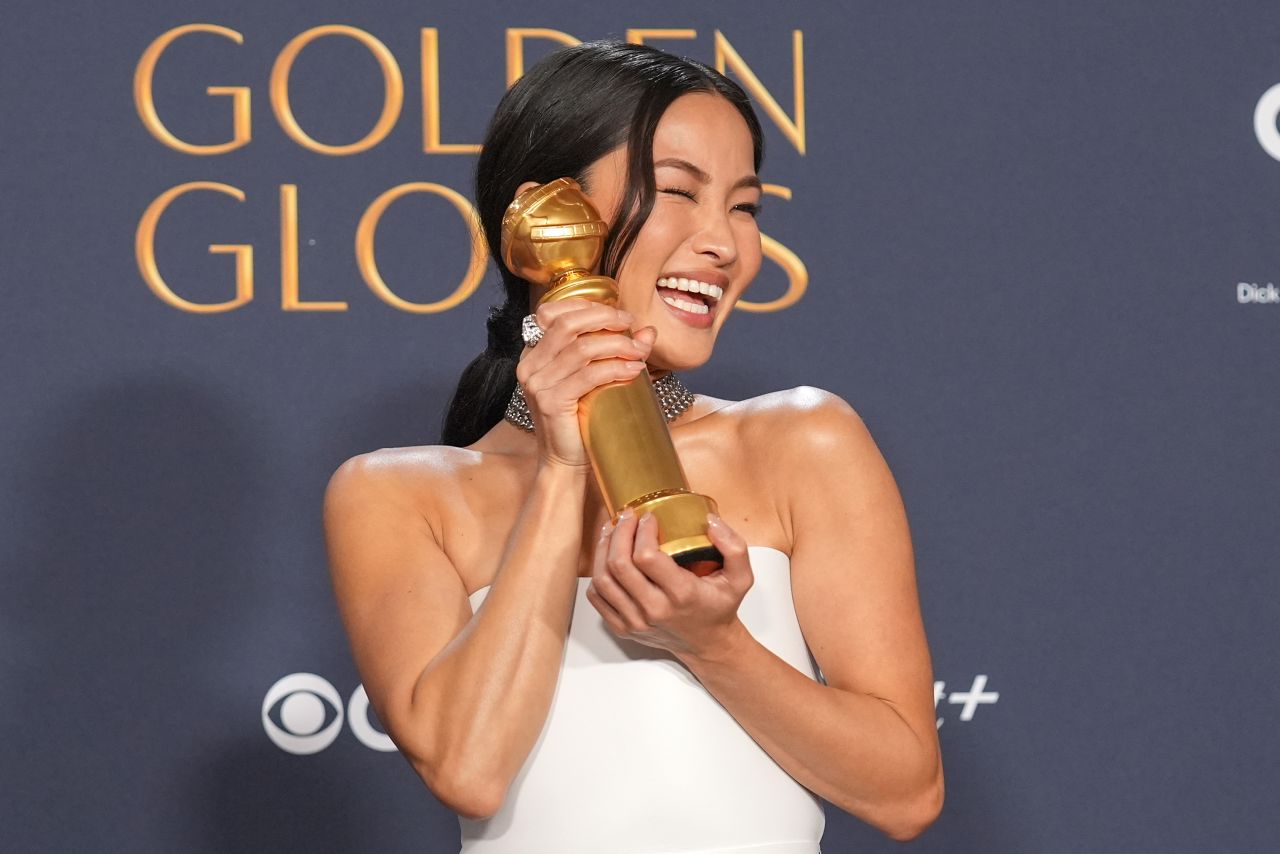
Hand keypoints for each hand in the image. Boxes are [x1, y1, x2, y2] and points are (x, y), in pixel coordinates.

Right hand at [514, 298, 656, 469]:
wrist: (565, 462)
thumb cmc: (580, 420)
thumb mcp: (596, 379)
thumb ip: (617, 351)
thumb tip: (648, 331)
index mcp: (534, 354)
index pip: (556, 314)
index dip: (591, 307)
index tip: (622, 316)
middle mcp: (530, 365)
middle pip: (568, 324)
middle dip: (606, 320)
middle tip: (632, 326)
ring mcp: (538, 384)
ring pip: (582, 348)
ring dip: (618, 346)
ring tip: (640, 353)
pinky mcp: (551, 402)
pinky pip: (588, 375)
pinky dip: (615, 368)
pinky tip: (633, 370)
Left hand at [585, 510, 753, 659]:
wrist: (708, 644)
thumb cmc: (720, 608)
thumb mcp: (741, 578)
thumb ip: (734, 547)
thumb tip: (710, 521)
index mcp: (681, 594)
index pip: (646, 557)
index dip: (641, 531)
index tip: (648, 517)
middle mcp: (654, 610)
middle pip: (619, 565)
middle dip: (618, 533)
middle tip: (626, 517)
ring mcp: (635, 622)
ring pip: (602, 579)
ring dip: (603, 549)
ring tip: (612, 531)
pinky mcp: (622, 628)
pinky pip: (597, 597)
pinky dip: (597, 573)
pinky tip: (607, 556)